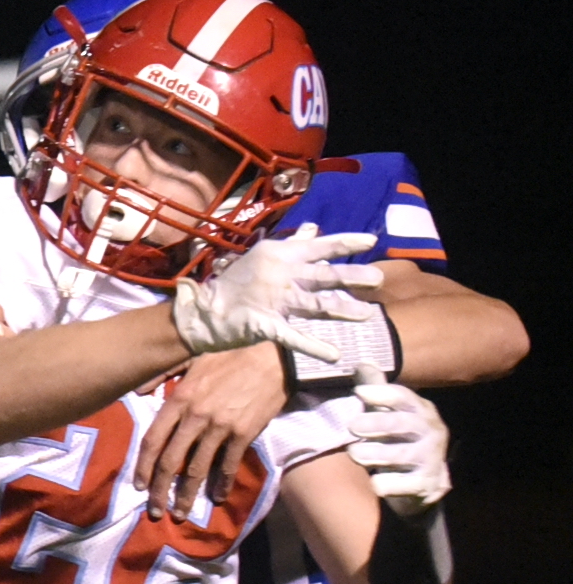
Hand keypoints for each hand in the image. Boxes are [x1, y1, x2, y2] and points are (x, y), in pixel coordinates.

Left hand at [135, 347, 287, 518]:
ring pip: (198, 468)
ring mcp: (220, 427)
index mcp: (179, 399)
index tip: (138, 486)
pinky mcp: (244, 433)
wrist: (272, 352)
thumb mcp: (189, 357)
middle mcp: (195, 416)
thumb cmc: (229, 351)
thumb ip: (162, 374)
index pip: (153, 439)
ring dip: (188, 494)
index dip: (143, 466)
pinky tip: (218, 498)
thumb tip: (138, 392)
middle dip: (160, 490)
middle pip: (171, 461)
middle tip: (154, 510)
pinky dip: (222, 484)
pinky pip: (229, 465)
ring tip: (181, 513)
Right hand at [170, 226, 381, 359]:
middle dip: (351, 276)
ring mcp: (274, 301)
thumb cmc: (237, 283)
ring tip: (367, 314)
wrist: (204, 310)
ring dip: (341, 309)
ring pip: (314, 304)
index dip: (346, 242)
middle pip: (323, 275)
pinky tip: (334, 355)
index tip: (372, 241)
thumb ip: (293, 245)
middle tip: (378, 280)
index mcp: (281, 255)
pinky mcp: (266, 325)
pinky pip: (293, 337)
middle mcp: (281, 275)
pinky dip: (313, 346)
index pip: (319, 246)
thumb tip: (313, 228)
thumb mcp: (265, 256)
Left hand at [350, 381, 450, 514]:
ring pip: (400, 455)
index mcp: (420, 410)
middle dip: (377, 423)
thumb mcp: (389, 413)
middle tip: (352, 426)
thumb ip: (376, 390)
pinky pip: (401, 484)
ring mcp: (430, 459)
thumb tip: (362, 363)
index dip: (382, 393)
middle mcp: (430, 432)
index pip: (404, 397)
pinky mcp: (425, 484)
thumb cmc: (399, 438)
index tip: (360, 392)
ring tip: (355, 453)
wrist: (424, 481)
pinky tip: (376, 482)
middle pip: (402, 424)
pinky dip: (385, 484)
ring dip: (376, 454)